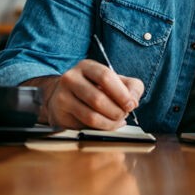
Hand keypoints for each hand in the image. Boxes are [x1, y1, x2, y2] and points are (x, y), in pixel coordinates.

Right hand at [25, 60, 143, 129]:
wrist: (64, 97)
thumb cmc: (95, 88)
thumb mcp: (115, 82)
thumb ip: (131, 87)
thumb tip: (133, 100)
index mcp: (86, 66)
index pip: (105, 77)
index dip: (121, 93)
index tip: (131, 104)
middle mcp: (71, 78)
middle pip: (98, 98)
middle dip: (116, 111)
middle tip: (124, 114)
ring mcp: (63, 95)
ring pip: (91, 115)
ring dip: (110, 122)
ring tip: (118, 120)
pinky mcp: (61, 113)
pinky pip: (85, 125)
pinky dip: (102, 128)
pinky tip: (108, 124)